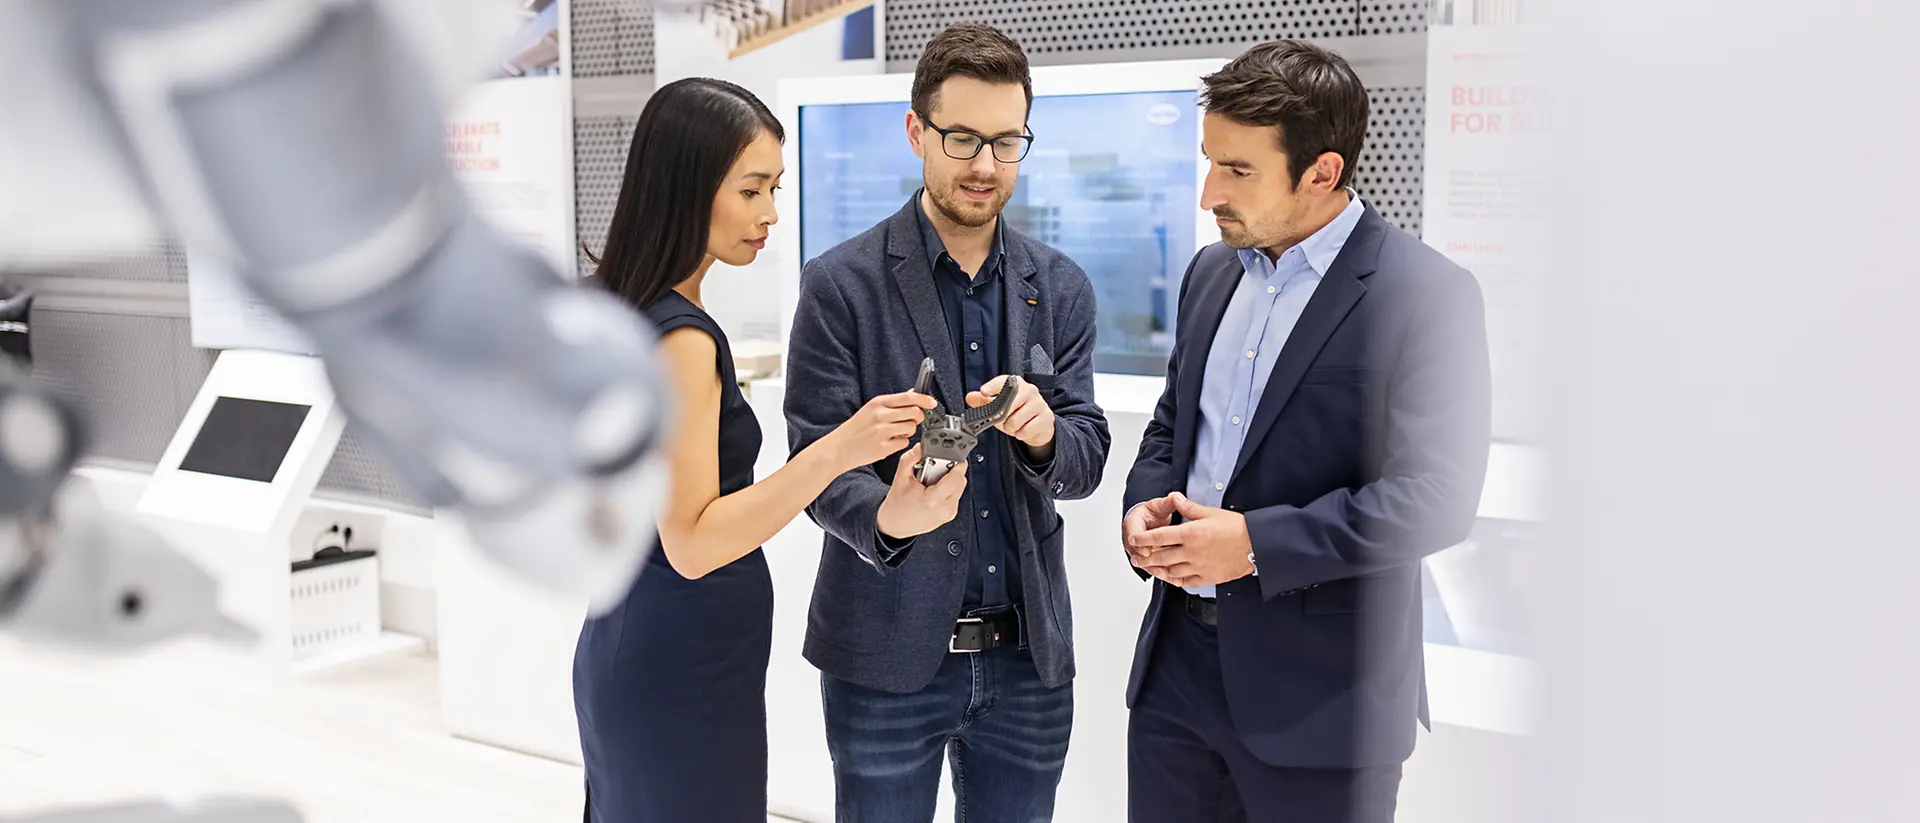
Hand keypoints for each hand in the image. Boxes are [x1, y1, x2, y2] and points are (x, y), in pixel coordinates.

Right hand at [825, 391, 935, 469]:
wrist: (838, 448)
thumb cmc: (856, 429)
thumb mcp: (871, 409)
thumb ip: (892, 403)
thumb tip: (913, 393)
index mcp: (878, 403)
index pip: (908, 397)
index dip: (924, 399)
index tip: (932, 403)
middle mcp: (880, 415)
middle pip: (914, 412)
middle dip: (919, 417)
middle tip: (913, 420)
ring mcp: (882, 432)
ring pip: (911, 428)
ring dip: (909, 431)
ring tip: (896, 432)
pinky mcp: (883, 447)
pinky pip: (904, 442)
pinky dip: (900, 443)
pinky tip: (889, 442)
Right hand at [875, 443, 967, 539]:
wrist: (895, 525)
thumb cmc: (897, 506)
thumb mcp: (900, 477)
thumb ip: (911, 458)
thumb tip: (921, 446)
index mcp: (933, 500)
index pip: (957, 477)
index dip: (956, 463)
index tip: (949, 456)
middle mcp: (944, 508)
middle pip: (961, 480)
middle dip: (951, 470)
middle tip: (935, 469)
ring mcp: (949, 513)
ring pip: (960, 487)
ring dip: (950, 479)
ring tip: (932, 481)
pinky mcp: (951, 514)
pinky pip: (956, 494)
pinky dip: (949, 488)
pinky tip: (934, 489)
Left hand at [967, 375, 1052, 448]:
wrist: (1038, 425)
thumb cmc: (1016, 413)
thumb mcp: (998, 407)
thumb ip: (983, 402)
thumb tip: (969, 397)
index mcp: (1016, 384)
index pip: (1003, 381)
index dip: (993, 387)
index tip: (984, 392)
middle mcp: (1030, 390)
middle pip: (1007, 406)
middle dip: (1001, 419)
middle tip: (1004, 421)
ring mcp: (1040, 403)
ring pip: (1015, 421)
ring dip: (1011, 428)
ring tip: (1015, 425)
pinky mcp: (1047, 417)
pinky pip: (1026, 430)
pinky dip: (1021, 434)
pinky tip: (1024, 430)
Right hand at [1123, 495, 1177, 569]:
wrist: (1150, 519)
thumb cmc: (1152, 512)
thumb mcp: (1160, 505)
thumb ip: (1168, 503)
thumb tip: (1175, 497)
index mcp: (1132, 523)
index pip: (1133, 536)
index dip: (1140, 544)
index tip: (1148, 550)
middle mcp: (1132, 539)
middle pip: (1136, 553)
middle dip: (1148, 561)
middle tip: (1160, 566)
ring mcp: (1137, 550)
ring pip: (1143, 563)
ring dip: (1155, 569)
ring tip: (1167, 575)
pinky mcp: (1145, 558)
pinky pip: (1151, 567)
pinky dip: (1160, 572)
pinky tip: (1172, 578)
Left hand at [1128, 493, 1253, 587]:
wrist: (1255, 544)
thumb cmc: (1236, 528)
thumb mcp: (1210, 512)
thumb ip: (1188, 507)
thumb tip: (1174, 498)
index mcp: (1190, 534)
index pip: (1159, 537)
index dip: (1143, 539)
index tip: (1134, 540)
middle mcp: (1191, 552)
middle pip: (1160, 557)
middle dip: (1145, 558)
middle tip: (1136, 558)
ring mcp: (1198, 567)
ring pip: (1170, 571)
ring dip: (1157, 570)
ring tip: (1150, 567)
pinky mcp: (1207, 578)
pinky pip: (1185, 582)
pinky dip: (1175, 580)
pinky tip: (1170, 577)